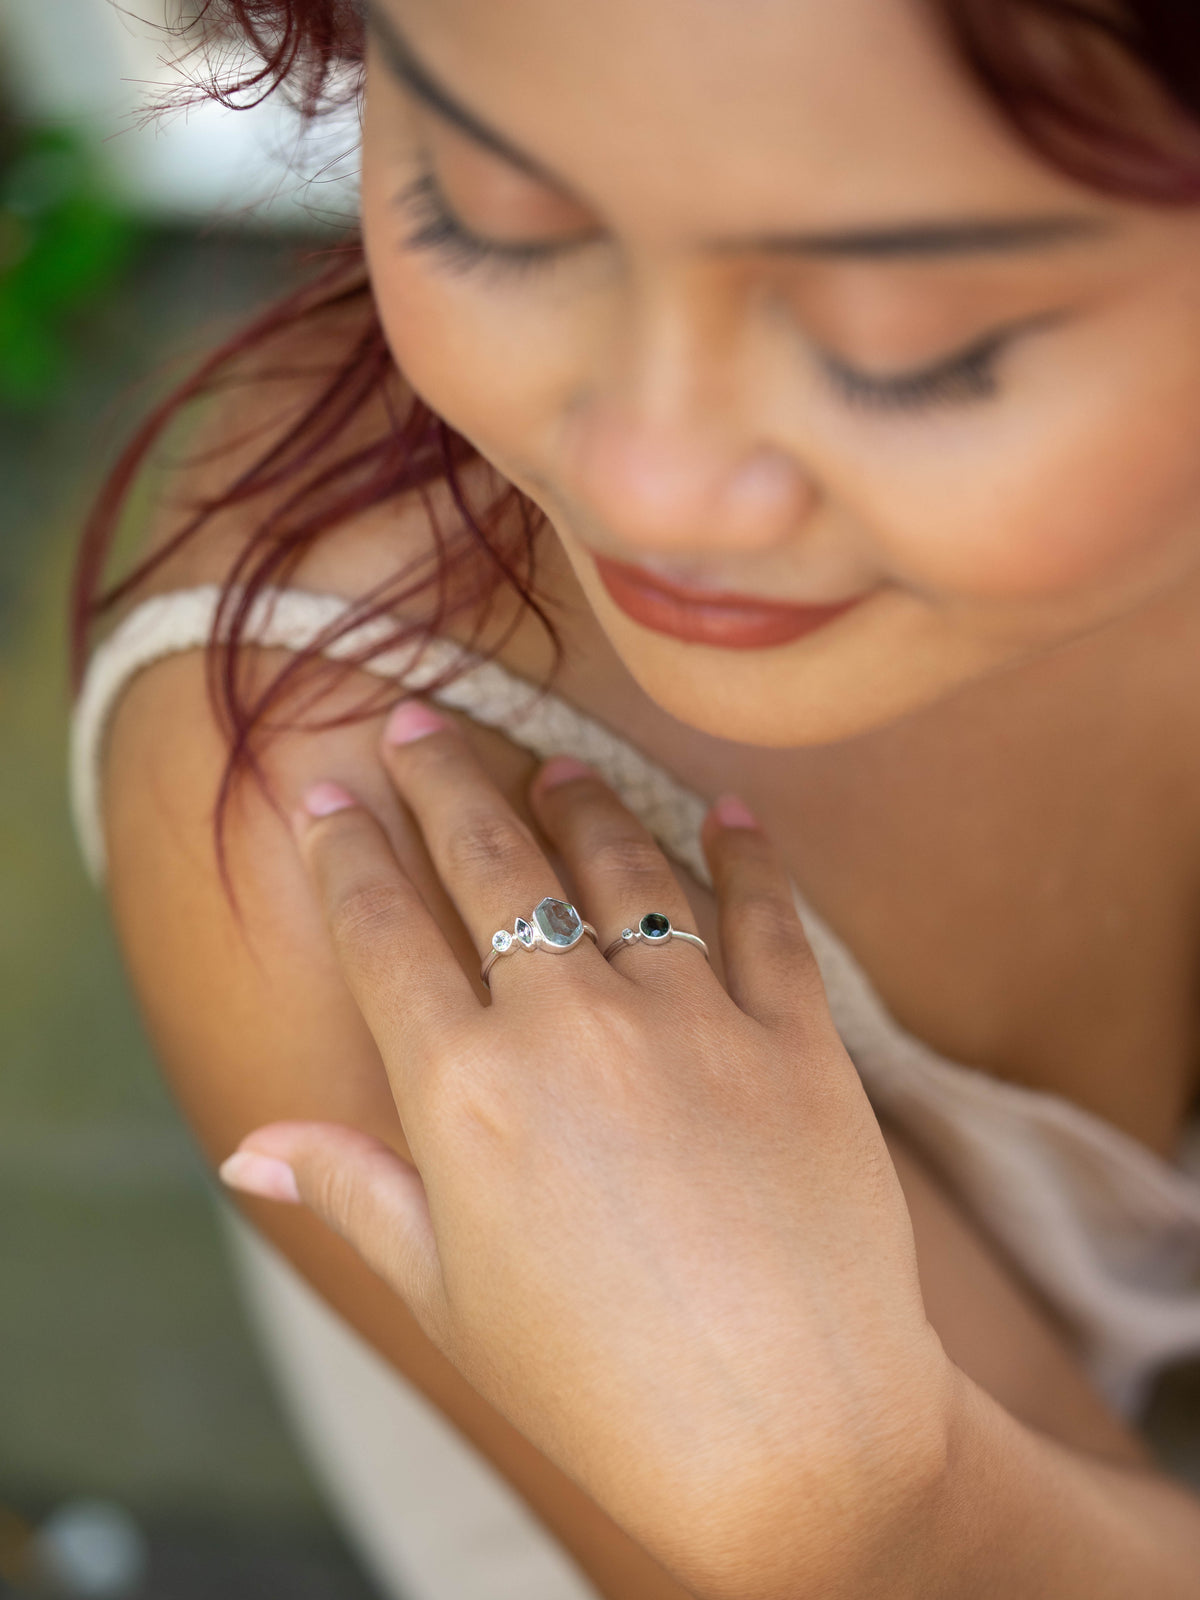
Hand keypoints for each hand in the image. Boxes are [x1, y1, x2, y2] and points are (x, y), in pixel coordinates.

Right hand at [221, 699, 955, 1599]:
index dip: (344, 854)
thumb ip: (357, 1196)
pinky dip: (745, 853)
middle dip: (442, 782)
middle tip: (418, 722)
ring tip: (557, 761)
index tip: (323, 798)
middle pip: (492, 860)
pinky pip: (766, 915)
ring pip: (624, 865)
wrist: (795, 1444)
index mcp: (465, 1091)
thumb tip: (252, 1147)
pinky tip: (727, 811)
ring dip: (582, 798)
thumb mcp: (448, 1301)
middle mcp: (572, 1027)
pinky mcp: (799, 1038)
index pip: (382, 931)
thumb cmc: (598, 1388)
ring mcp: (695, 1022)